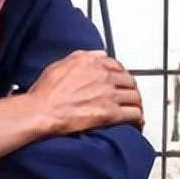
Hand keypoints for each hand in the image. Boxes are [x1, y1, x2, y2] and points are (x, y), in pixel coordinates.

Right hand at [27, 50, 143, 134]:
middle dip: (131, 90)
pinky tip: (136, 123)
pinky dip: (138, 119)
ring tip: (134, 111)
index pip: (117, 66)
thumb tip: (97, 56)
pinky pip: (134, 114)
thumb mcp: (60, 64)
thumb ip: (81, 58)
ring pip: (135, 97)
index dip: (121, 76)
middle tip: (129, 97)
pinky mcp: (110, 113)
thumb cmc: (45, 92)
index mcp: (91, 62)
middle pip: (129, 81)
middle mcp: (103, 75)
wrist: (42, 111)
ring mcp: (108, 94)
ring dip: (136, 104)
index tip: (121, 82)